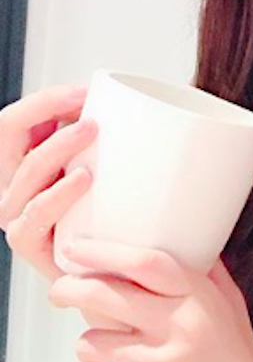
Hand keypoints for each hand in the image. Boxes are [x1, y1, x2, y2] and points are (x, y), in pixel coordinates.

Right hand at [0, 83, 96, 282]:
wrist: (107, 272)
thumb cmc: (103, 216)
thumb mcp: (99, 167)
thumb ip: (100, 141)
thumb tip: (131, 105)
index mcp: (22, 158)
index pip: (15, 119)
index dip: (45, 98)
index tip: (84, 89)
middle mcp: (11, 182)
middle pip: (10, 132)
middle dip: (46, 109)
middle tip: (91, 107)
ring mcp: (16, 212)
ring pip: (26, 169)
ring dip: (57, 145)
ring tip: (90, 132)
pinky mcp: (29, 242)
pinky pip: (36, 215)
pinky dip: (58, 193)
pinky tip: (83, 178)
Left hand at [47, 238, 252, 361]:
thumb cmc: (230, 342)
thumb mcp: (225, 294)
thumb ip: (202, 265)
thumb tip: (179, 228)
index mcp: (196, 294)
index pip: (144, 262)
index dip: (103, 252)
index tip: (75, 247)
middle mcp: (180, 325)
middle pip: (104, 297)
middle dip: (69, 290)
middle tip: (59, 290)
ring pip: (92, 343)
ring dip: (92, 344)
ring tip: (112, 349)